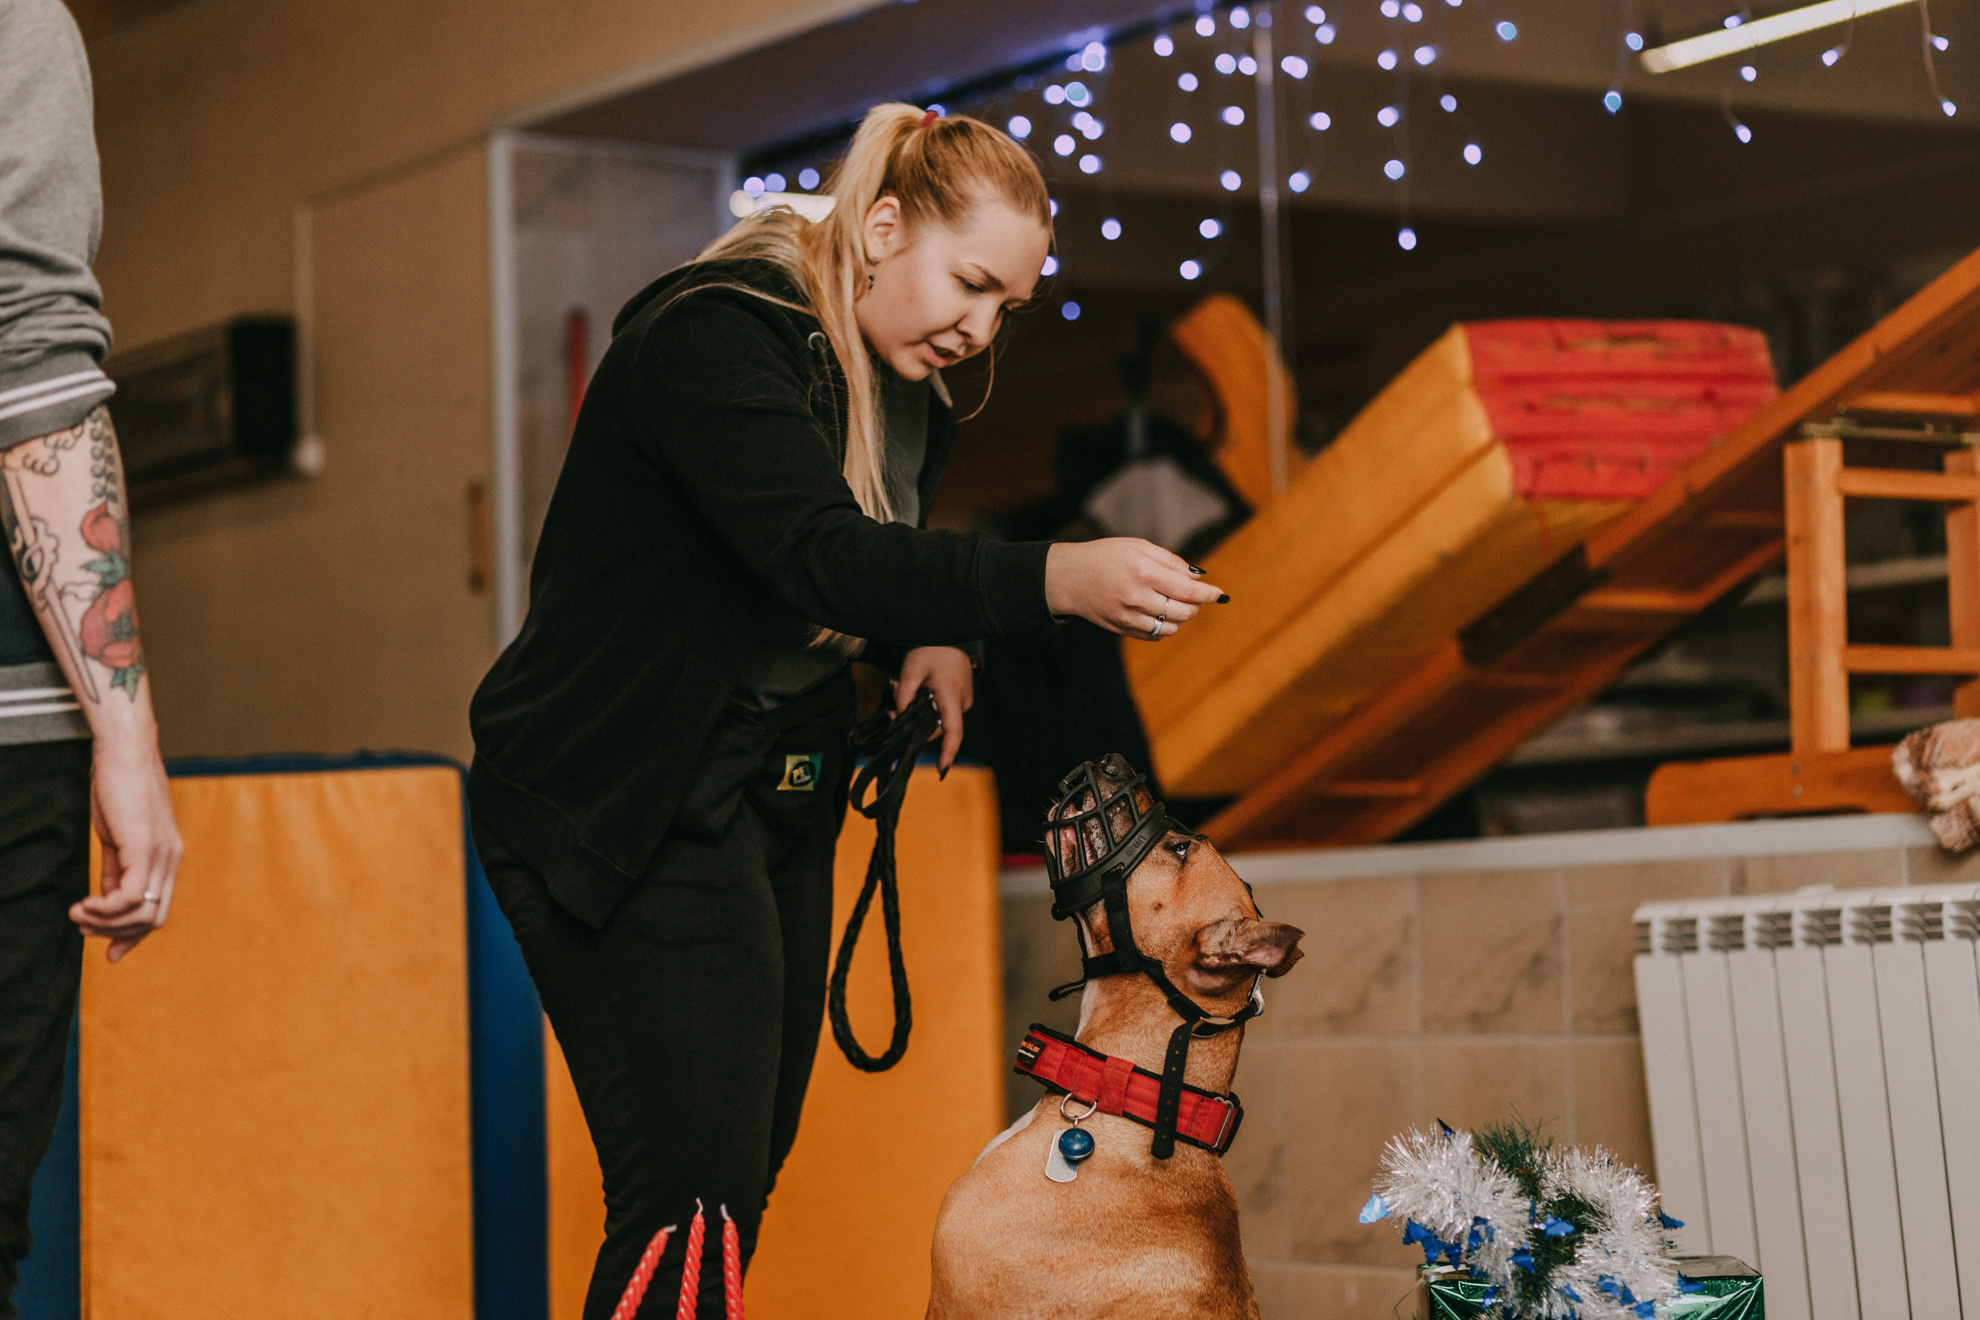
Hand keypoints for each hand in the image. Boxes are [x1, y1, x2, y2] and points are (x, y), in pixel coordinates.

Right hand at [70, 733, 182, 961]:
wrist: (125, 752)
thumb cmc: (120, 789)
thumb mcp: (119, 837)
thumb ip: (117, 868)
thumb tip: (108, 898)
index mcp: (168, 858)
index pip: (159, 910)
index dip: (134, 936)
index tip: (110, 952)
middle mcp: (171, 860)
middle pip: (154, 920)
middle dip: (117, 934)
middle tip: (84, 928)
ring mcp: (161, 855)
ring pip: (142, 913)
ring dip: (104, 922)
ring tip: (77, 914)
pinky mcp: (145, 847)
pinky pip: (131, 897)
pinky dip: (105, 909)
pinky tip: (83, 904)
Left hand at [896, 645, 973, 772]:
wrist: (950, 634)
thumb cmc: (932, 649)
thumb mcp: (910, 670)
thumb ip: (903, 696)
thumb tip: (898, 717)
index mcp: (951, 696)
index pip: (953, 731)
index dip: (948, 752)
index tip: (941, 769)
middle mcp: (962, 701)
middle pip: (938, 727)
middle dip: (916, 723)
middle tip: (893, 708)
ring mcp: (964, 699)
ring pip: (940, 718)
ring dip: (921, 711)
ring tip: (904, 690)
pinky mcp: (961, 696)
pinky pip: (944, 709)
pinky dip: (930, 704)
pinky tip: (919, 690)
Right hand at [1044, 539, 1227, 640]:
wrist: (1069, 578)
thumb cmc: (1106, 556)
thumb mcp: (1138, 547)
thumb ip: (1170, 561)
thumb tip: (1198, 576)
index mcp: (1142, 571)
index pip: (1186, 589)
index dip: (1207, 594)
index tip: (1221, 595)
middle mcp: (1136, 597)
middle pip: (1182, 612)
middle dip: (1195, 605)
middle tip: (1194, 595)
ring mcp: (1128, 616)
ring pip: (1171, 628)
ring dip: (1181, 618)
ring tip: (1174, 603)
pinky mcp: (1122, 629)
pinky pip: (1154, 636)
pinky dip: (1164, 627)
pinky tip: (1159, 614)